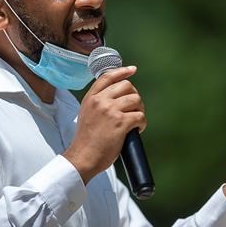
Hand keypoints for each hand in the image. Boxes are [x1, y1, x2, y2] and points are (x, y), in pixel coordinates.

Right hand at [63, 66, 144, 183]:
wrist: (83, 157)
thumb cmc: (87, 140)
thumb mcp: (86, 114)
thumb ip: (98, 103)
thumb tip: (117, 97)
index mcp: (91, 98)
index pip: (108, 77)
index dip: (122, 71)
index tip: (132, 69)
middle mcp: (100, 101)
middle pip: (126, 86)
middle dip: (134, 96)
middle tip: (134, 109)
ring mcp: (111, 110)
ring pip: (136, 99)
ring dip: (140, 110)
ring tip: (135, 121)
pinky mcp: (120, 122)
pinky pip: (140, 116)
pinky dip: (142, 123)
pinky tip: (137, 130)